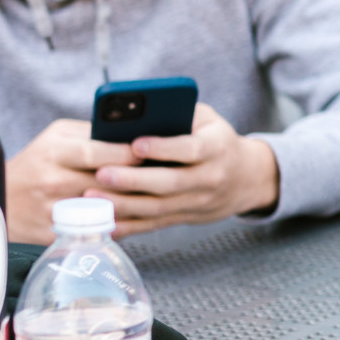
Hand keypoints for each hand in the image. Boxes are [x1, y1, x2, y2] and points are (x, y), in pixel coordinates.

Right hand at [5, 118, 143, 243]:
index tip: (147, 153)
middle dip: (136, 179)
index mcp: (54, 153)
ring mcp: (55, 211)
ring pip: (105, 209)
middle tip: (159, 175)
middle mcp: (53, 182)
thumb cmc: (36, 163)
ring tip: (151, 195)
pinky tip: (133, 217)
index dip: (126, 154)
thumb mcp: (56, 137)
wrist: (1, 199)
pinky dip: (118, 225)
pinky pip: (95, 230)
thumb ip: (90, 133)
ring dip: (132, 203)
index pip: (96, 153)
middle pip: (105, 183)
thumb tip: (129, 133)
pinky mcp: (57, 234)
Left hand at [83, 103, 281, 237]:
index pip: (191, 149)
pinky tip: (105, 222)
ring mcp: (198, 202)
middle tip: (102, 174)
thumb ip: (178, 114)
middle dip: (134, 180)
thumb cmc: (216, 139)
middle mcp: (210, 178)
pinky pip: (154, 225)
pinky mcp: (185, 218)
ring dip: (124, 205)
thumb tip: (136, 113)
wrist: (245, 178)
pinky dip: (130, 226)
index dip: (164, 148)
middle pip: (170, 182)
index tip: (135, 144)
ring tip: (93, 197)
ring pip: (159, 208)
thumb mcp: (207, 119)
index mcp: (217, 148)